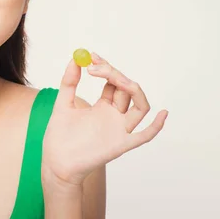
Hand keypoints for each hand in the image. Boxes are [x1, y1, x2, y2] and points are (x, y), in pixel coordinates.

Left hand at [42, 52, 167, 186]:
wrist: (56, 162)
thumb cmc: (59, 137)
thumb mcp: (63, 104)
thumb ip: (69, 83)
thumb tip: (74, 59)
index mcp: (103, 106)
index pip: (112, 81)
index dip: (105, 67)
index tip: (92, 56)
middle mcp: (114, 116)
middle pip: (126, 89)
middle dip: (113, 73)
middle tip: (95, 65)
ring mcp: (120, 129)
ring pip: (140, 106)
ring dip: (131, 88)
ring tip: (114, 77)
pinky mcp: (121, 144)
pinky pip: (144, 135)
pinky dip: (156, 126)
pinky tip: (162, 113)